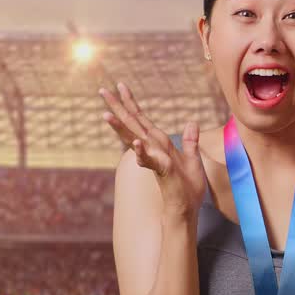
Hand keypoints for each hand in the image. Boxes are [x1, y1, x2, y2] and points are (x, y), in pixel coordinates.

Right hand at [102, 82, 206, 217]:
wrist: (187, 209)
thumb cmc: (188, 187)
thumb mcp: (193, 158)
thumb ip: (190, 141)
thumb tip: (191, 123)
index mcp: (158, 143)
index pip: (142, 119)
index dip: (132, 102)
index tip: (121, 85)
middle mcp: (152, 149)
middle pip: (133, 124)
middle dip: (118, 107)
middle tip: (102, 91)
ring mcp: (154, 160)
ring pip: (135, 139)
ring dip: (121, 128)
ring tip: (106, 114)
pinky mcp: (161, 172)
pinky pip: (150, 160)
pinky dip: (142, 153)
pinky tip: (136, 144)